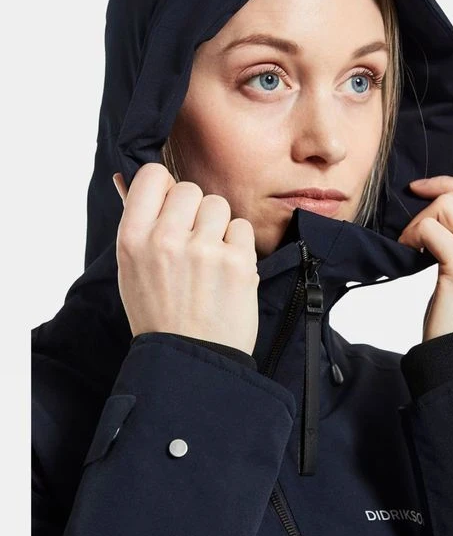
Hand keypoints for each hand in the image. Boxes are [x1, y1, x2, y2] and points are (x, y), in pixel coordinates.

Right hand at [112, 163, 259, 355]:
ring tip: (210, 260)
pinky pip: (242, 228)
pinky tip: (227, 272)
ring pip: (218, 205)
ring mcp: (202, 250)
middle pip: (189, 188)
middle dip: (194, 212)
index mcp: (132, 239)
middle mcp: (164, 240)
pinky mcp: (236, 261)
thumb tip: (127, 177)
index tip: (171, 207)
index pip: (152, 175)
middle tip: (192, 244)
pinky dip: (239, 247)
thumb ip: (137, 223)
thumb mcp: (132, 268)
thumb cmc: (159, 314)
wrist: (190, 359)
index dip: (165, 187)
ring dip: (218, 227)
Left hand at [397, 176, 452, 341]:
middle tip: (412, 236)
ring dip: (419, 223)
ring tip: (412, 248)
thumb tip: (437, 214)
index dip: (449, 183)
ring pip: (446, 207)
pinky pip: (431, 230)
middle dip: (427, 208)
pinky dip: (412, 237)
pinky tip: (409, 255)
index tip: (420, 189)